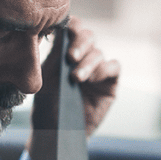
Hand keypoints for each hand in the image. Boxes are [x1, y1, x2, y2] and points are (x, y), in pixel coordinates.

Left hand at [27, 17, 119, 159]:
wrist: (56, 133)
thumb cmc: (47, 106)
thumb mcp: (46, 77)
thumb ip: (54, 54)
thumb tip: (60, 29)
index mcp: (65, 52)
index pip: (72, 29)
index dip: (72, 26)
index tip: (65, 33)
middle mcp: (83, 58)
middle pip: (89, 36)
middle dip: (80, 43)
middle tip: (70, 57)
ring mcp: (97, 70)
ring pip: (99, 52)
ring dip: (88, 62)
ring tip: (76, 78)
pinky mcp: (110, 83)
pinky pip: (114, 66)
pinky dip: (103, 69)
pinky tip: (90, 79)